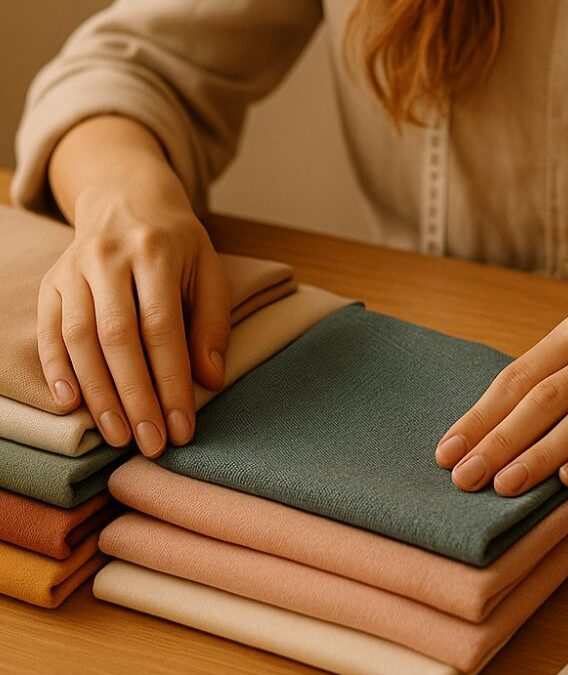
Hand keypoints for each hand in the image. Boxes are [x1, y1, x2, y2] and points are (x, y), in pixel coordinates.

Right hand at [36, 189, 230, 456]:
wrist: (126, 200)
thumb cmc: (178, 246)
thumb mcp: (209, 272)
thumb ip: (212, 324)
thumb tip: (210, 381)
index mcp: (157, 252)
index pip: (163, 327)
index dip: (171, 381)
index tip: (182, 426)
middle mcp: (110, 258)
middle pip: (118, 338)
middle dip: (135, 397)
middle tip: (150, 443)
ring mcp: (74, 269)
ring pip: (80, 339)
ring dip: (98, 394)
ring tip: (118, 436)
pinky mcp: (51, 282)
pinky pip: (50, 331)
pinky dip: (57, 370)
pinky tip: (72, 406)